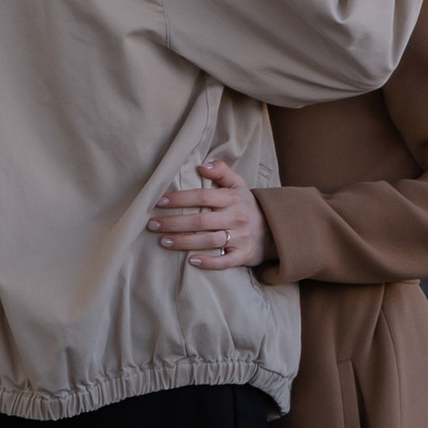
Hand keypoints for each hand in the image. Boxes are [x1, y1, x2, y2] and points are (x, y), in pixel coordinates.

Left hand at [150, 158, 269, 272]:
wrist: (274, 230)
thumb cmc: (248, 206)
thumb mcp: (239, 185)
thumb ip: (222, 171)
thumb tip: (202, 165)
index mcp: (233, 199)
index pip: (203, 196)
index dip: (180, 199)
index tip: (160, 202)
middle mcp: (236, 217)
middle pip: (200, 220)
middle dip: (174, 223)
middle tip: (153, 224)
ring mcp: (240, 238)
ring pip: (208, 241)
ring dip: (184, 242)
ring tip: (163, 241)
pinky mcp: (243, 256)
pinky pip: (224, 261)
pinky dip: (208, 262)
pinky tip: (191, 261)